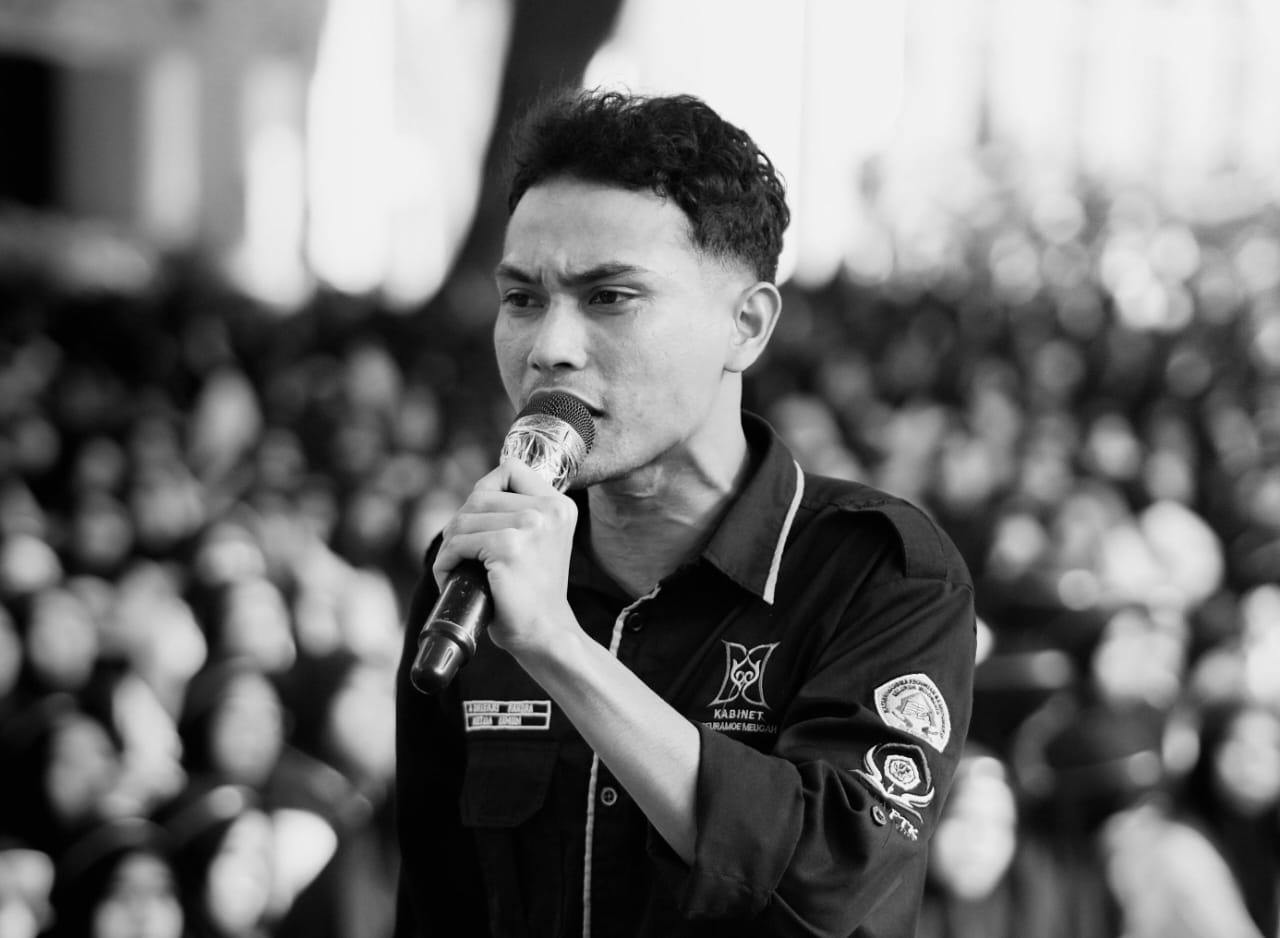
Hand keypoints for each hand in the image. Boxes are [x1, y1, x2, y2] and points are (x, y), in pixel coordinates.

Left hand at [431, 458, 577, 654]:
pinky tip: (450, 576)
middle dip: (461, 523)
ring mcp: (530, 527)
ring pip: (464, 518)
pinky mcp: (508, 548)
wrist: (545, 633)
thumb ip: (520, 512)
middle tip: (461, 553)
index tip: (480, 522)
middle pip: (479, 495)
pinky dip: (445, 561)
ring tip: (455, 567)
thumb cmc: (533, 593)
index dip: (485, 492)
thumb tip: (473, 498)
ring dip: (450, 544)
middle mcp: (549, 510)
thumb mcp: (539, 541)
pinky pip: (458, 543)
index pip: (510, 470)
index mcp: (560, 505)